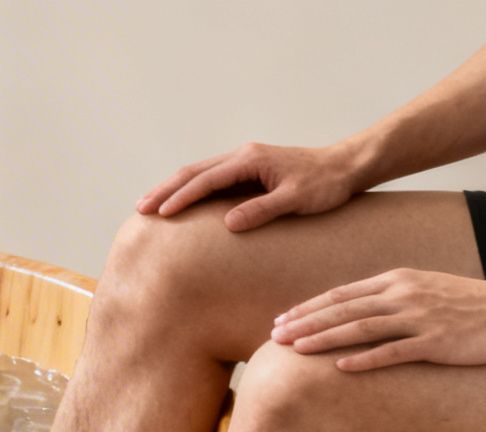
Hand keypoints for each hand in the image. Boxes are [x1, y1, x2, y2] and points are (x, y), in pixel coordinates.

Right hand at [136, 140, 371, 230]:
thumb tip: (230, 223)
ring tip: (151, 204)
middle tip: (141, 208)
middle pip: (193, 171)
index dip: (181, 197)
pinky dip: (189, 187)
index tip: (161, 214)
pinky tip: (180, 199)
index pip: (206, 180)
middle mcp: (242, 155)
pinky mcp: (247, 168)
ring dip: (173, 187)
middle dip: (165, 189)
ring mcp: (244, 160)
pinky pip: (209, 176)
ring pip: (198, 172)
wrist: (344, 167)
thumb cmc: (324, 184)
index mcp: (250, 160)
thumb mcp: (296, 200)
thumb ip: (263, 210)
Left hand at [271, 268, 485, 370]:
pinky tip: (340, 367)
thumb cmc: (466, 304)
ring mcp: (420, 318)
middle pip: (343, 310)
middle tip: (274, 337)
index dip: (308, 308)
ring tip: (295, 349)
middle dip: (305, 323)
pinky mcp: (436, 341)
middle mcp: (403, 295)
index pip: (341, 295)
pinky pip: (394, 351)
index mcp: (397, 281)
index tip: (281, 321)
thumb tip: (355, 312)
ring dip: (324, 338)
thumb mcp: (423, 290)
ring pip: (361, 328)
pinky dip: (365, 358)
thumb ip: (390, 298)